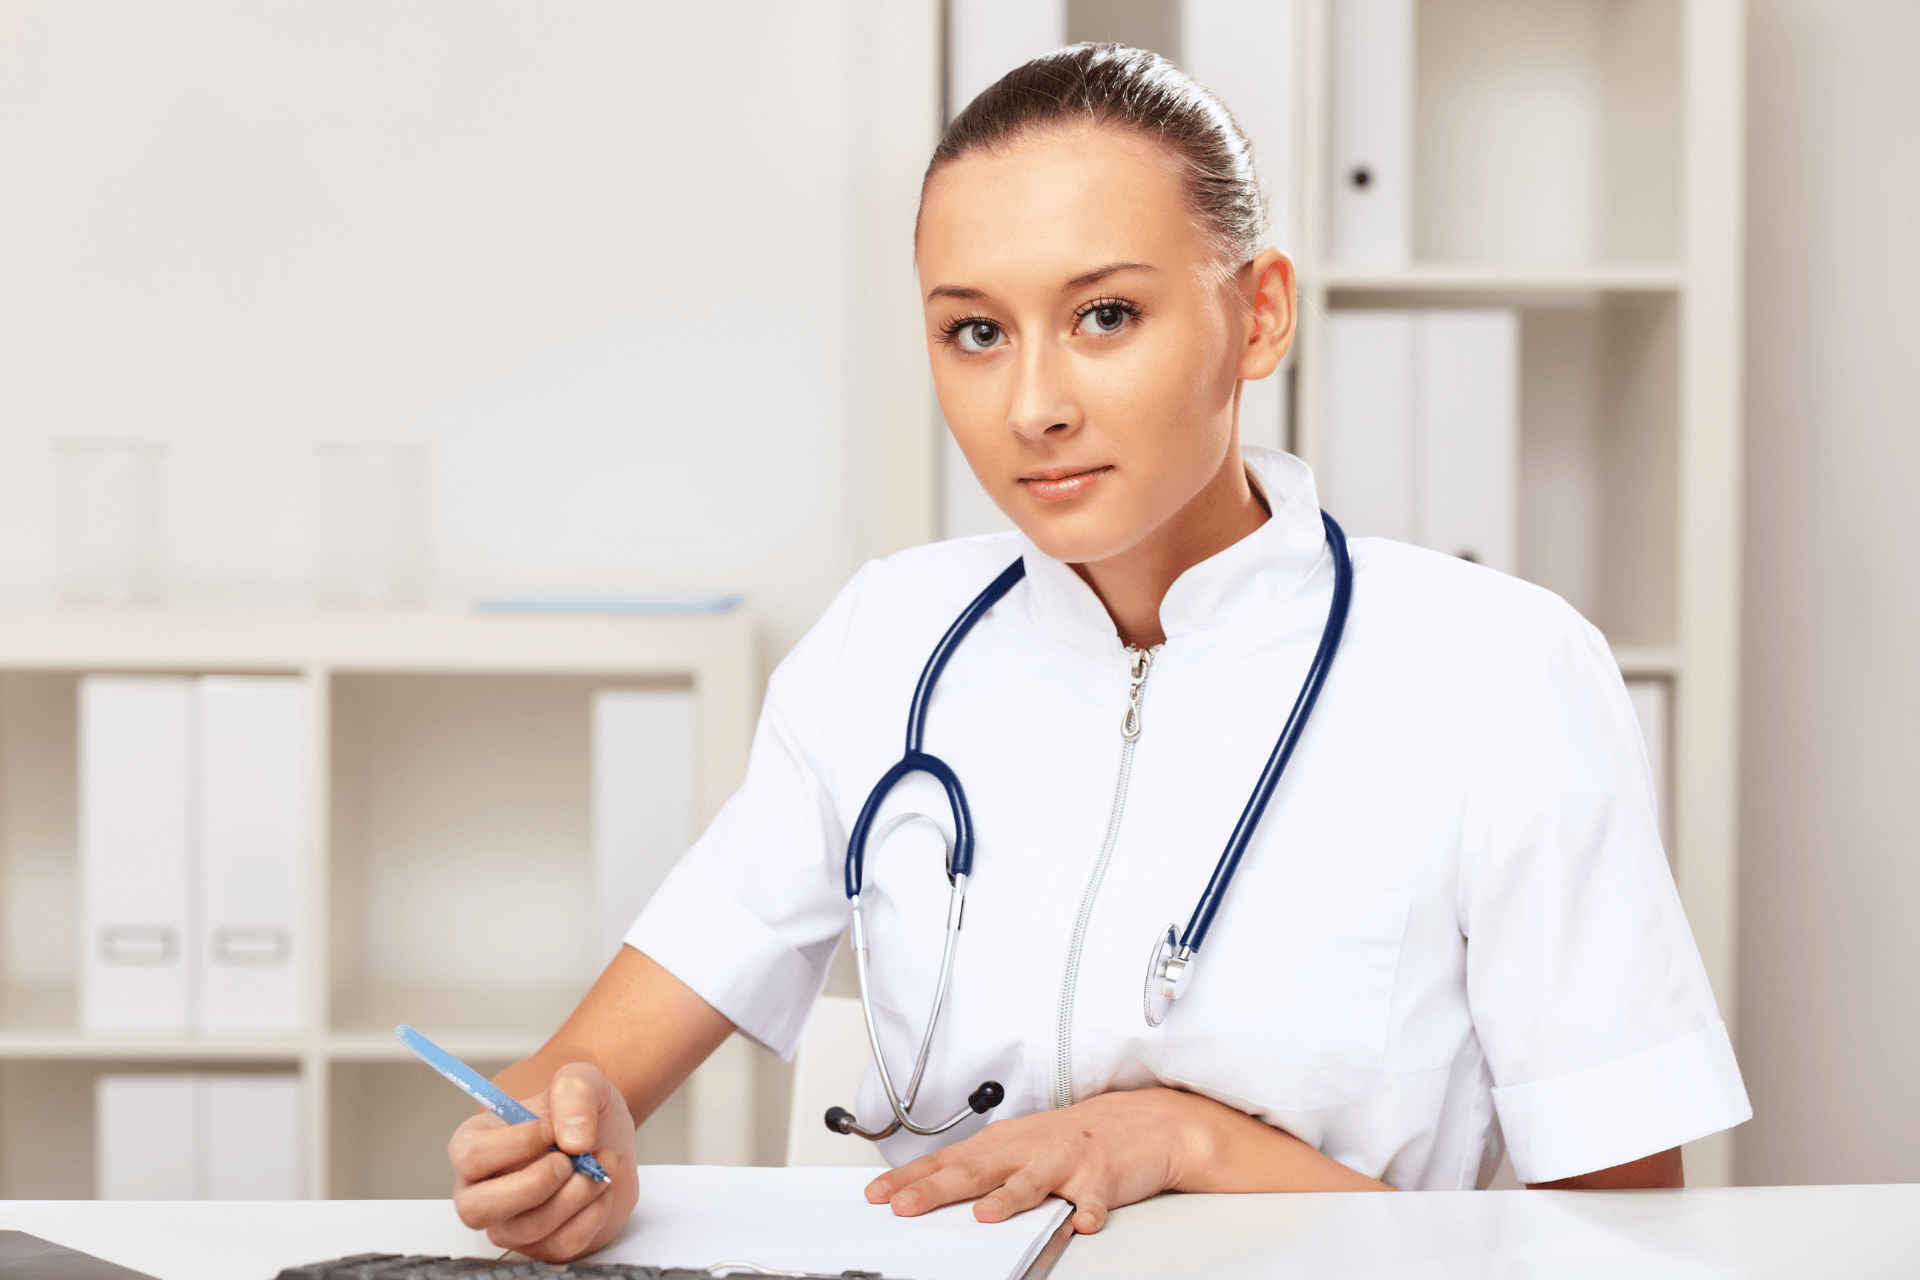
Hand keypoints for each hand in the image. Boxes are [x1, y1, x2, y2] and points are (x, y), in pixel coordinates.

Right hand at [449, 1061, 639, 1261]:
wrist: (611, 1142)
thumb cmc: (581, 1114)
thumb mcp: (581, 1082)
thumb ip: (573, 1092)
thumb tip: (573, 1141)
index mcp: (475, 1144)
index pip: (471, 1156)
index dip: (518, 1143)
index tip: (553, 1130)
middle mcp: (482, 1189)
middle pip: (476, 1210)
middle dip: (534, 1184)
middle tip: (570, 1161)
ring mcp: (510, 1222)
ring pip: (527, 1229)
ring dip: (576, 1194)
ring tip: (601, 1165)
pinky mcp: (542, 1245)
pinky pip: (562, 1244)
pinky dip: (593, 1214)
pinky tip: (601, 1189)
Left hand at [865, 1086, 1389, 1232]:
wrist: (1149, 1122)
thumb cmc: (1081, 1139)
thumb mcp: (1026, 1148)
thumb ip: (985, 1169)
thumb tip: (930, 1188)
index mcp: (1007, 1142)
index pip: (948, 1161)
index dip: (910, 1176)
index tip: (876, 1194)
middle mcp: (1031, 1147)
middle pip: (975, 1169)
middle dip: (936, 1188)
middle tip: (902, 1204)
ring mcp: (1069, 1159)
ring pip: (1032, 1179)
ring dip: (1009, 1197)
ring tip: (985, 1216)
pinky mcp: (1106, 1174)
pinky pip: (1098, 1195)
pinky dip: (1091, 1208)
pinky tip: (1083, 1221)